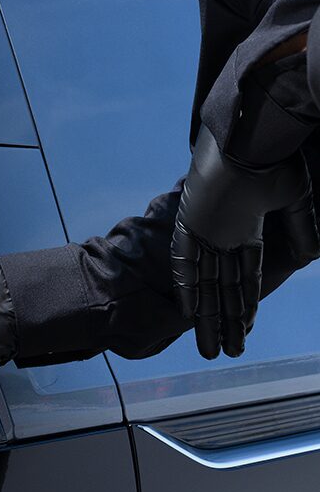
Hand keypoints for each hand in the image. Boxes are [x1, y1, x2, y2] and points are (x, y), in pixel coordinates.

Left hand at [171, 126, 319, 358]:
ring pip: (205, 284)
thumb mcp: (295, 198)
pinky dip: (187, 288)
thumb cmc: (275, 160)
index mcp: (245, 230)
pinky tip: (189, 314)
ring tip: (209, 350)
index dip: (244, 306)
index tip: (244, 331)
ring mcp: (204, 232)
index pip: (244, 278)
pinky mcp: (189, 224)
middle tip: (222, 353)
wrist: (252, 138)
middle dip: (223, 322)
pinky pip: (184, 263)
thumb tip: (310, 256)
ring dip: (206, 317)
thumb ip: (302, 229)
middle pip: (222, 289)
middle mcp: (222, 237)